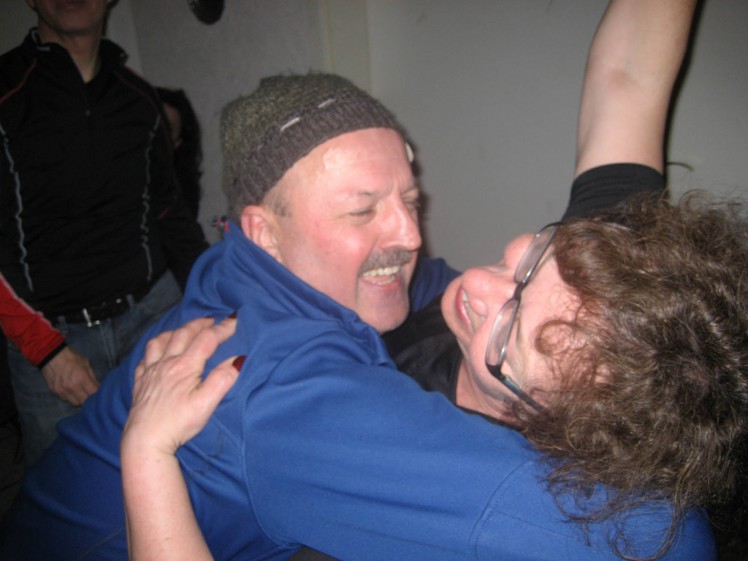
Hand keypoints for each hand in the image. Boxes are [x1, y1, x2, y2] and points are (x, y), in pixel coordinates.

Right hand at [41, 346, 99, 405]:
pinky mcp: (55, 392)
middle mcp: (72, 387)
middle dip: (90, 399)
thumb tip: (98, 387)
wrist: (50, 355)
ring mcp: (62, 391)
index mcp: (81, 379)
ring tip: (82, 393)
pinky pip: (66, 399)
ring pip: (75, 403)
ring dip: (80, 400)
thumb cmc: (71, 357)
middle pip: (84, 402)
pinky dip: (71, 398)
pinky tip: (73, 392)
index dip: (98, 394)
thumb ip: (92, 377)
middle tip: (91, 394)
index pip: (93, 393)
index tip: (99, 392)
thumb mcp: (86, 363)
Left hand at [122, 316, 239, 458]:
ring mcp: (150, 372)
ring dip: (176, 331)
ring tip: (185, 330)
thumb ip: (222, 379)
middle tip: (212, 320)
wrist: (145, 442)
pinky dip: (154, 348)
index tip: (234, 320)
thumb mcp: (206, 403)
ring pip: (161, 341)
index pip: (206, 339)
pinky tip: (158, 352)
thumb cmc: (179, 424)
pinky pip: (145, 357)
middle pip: (183, 334)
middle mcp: (166, 363)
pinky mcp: (140, 383)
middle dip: (200, 324)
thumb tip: (237, 359)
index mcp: (185, 366)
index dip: (222, 328)